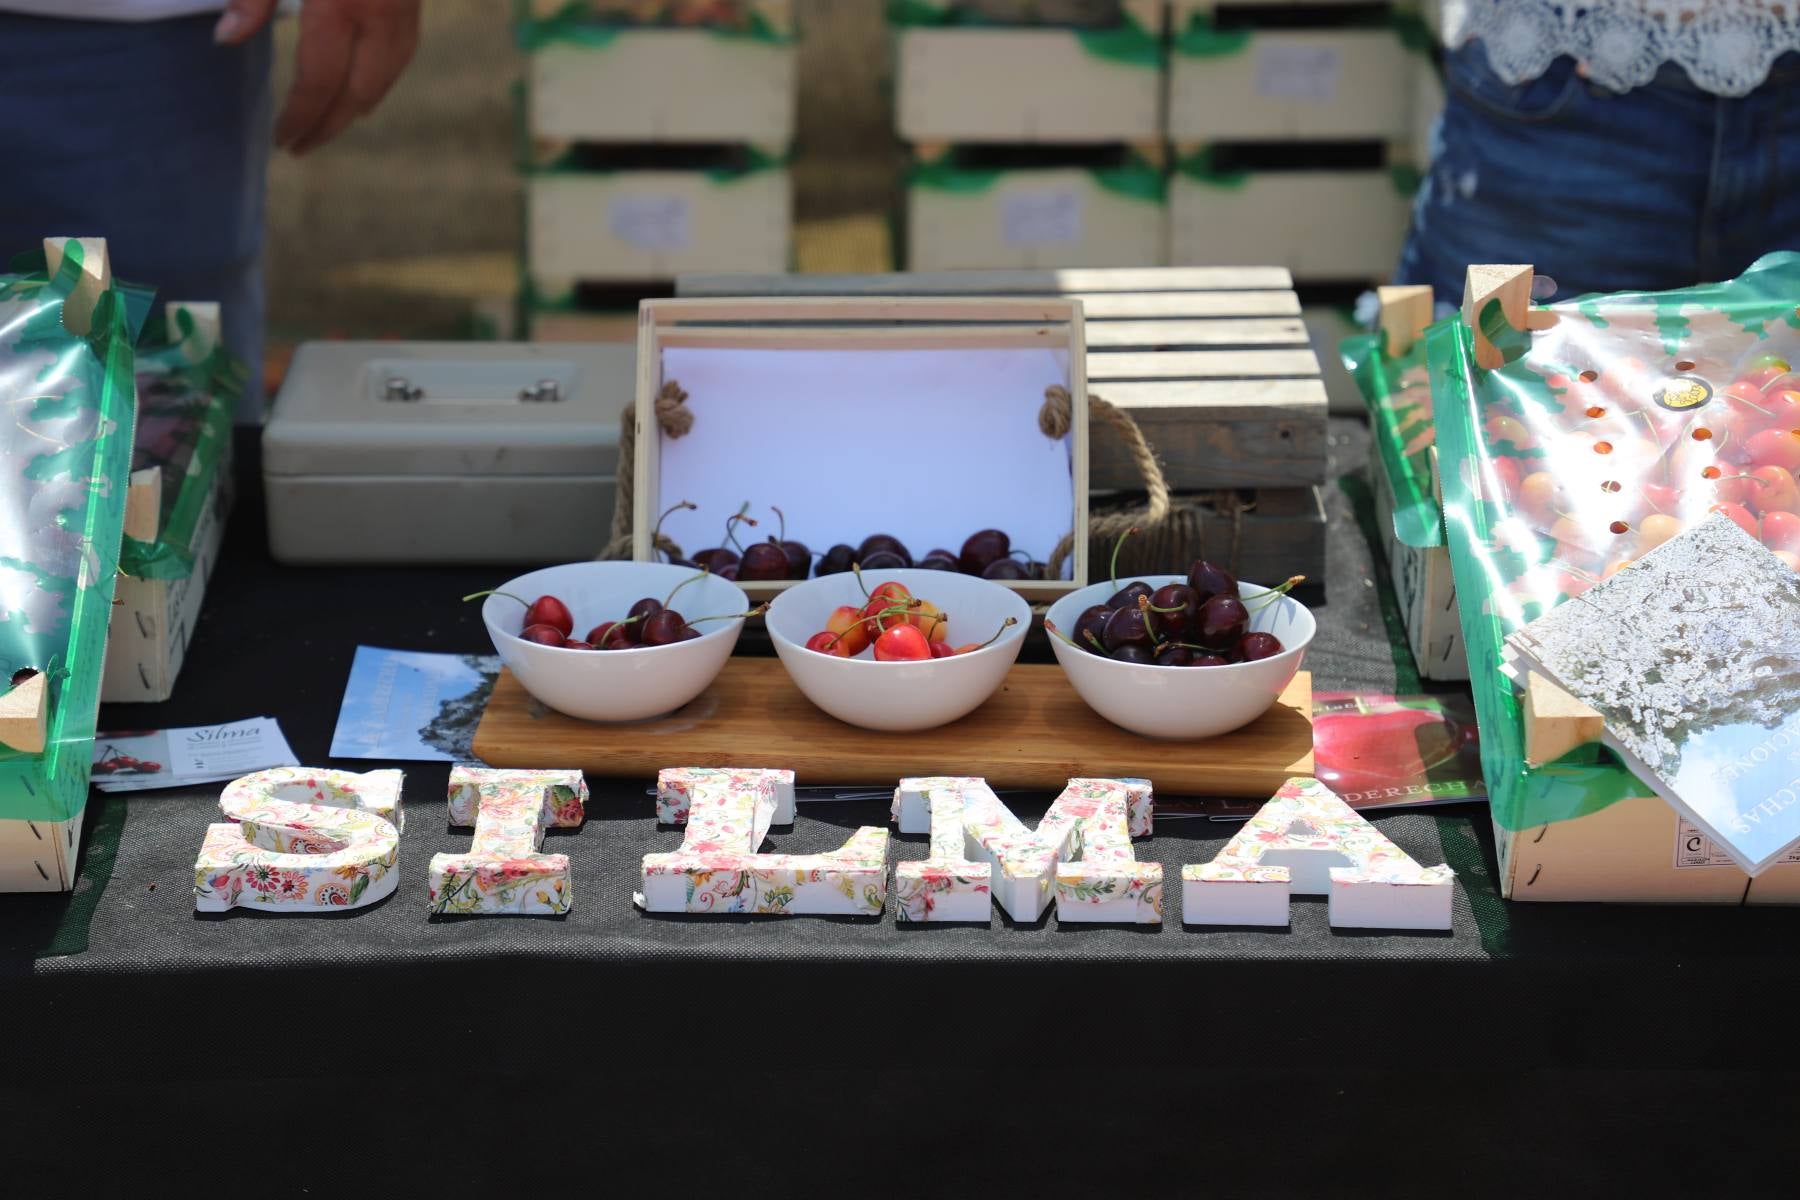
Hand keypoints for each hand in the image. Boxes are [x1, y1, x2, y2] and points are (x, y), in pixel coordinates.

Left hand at [215, 0, 421, 154]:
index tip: (281, 138)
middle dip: (330, 125)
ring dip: (357, 106)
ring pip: (387, 75)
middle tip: (302, 147)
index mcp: (341, 1)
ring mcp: (405, 5)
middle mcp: (380, 12)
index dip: (299, 116)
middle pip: (358, 92)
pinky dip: (381, 75)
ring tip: (328, 124)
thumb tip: (226, 38)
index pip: (320, 81)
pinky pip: (402, 49)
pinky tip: (361, 83)